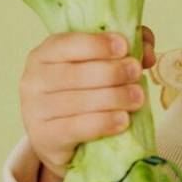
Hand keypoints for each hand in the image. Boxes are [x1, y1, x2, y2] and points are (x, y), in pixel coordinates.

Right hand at [19, 26, 155, 181]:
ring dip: (114, 98)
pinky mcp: (43, 137)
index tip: (124, 47)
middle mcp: (33, 80)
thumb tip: (148, 54)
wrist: (61, 136)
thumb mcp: (101, 64)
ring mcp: (34, 110)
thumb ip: (127, 49)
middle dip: (112, 73)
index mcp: (44, 54)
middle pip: (75, 74)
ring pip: (78, 101)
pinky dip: (103, 123)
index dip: (96, 44)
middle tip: (137, 74)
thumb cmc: (84, 91)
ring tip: (138, 98)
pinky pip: (75, 128)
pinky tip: (123, 120)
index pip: (66, 44)